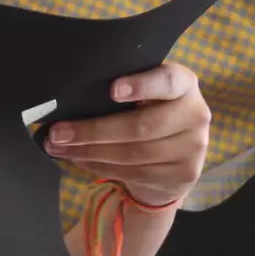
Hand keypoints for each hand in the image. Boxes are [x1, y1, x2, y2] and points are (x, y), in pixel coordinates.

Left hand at [41, 63, 210, 207]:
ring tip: (60, 148)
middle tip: (58, 132)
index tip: (112, 90)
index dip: (141, 85)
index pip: (167, 81)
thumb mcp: (147, 96)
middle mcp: (196, 114)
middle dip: (94, 131)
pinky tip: (80, 159)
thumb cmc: (151, 114)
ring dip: (90, 152)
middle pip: (141, 126)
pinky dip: (100, 167)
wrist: (176, 158)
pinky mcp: (183, 175)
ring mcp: (193, 148)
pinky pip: (134, 173)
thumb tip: (71, 98)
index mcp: (185, 85)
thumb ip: (124, 92)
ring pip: (133, 154)